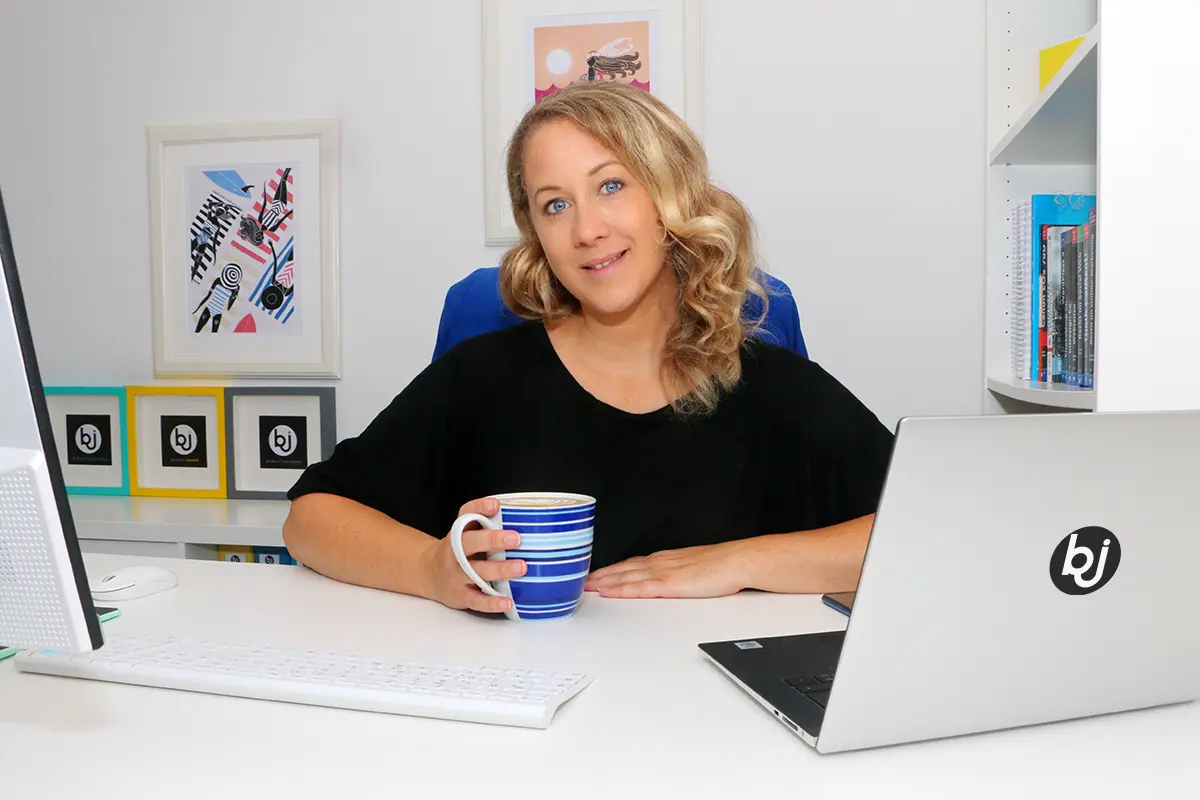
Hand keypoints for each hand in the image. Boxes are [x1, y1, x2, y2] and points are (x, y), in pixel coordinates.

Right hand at [419, 497, 526, 613]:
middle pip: (469, 543)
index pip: (466, 515)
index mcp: (459, 532)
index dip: (479, 508)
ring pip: (476, 572)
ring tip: (521, 567)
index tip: (495, 505)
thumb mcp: (466, 534)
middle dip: (492, 540)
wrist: (429, 574)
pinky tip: (507, 601)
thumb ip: (487, 527)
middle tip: (516, 539)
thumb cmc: (457, 552)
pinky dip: (491, 602)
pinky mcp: (459, 594)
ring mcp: (456, 574)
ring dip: (500, 570)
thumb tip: (523, 520)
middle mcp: (454, 551)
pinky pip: (476, 599)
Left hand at [583, 541, 749, 597]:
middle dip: (600, 576)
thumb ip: (676, 573)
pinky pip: (639, 587)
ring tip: (585, 588)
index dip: (610, 570)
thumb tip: (668, 581)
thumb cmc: (721, 566)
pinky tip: (608, 592)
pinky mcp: (669, 584)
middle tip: (579, 582)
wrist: (736, 561)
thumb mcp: (692, 567)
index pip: (630, 564)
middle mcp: (659, 563)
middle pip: (622, 569)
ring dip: (603, 582)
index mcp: (664, 559)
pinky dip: (620, 589)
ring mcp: (662, 572)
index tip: (594, 575)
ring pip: (625, 577)